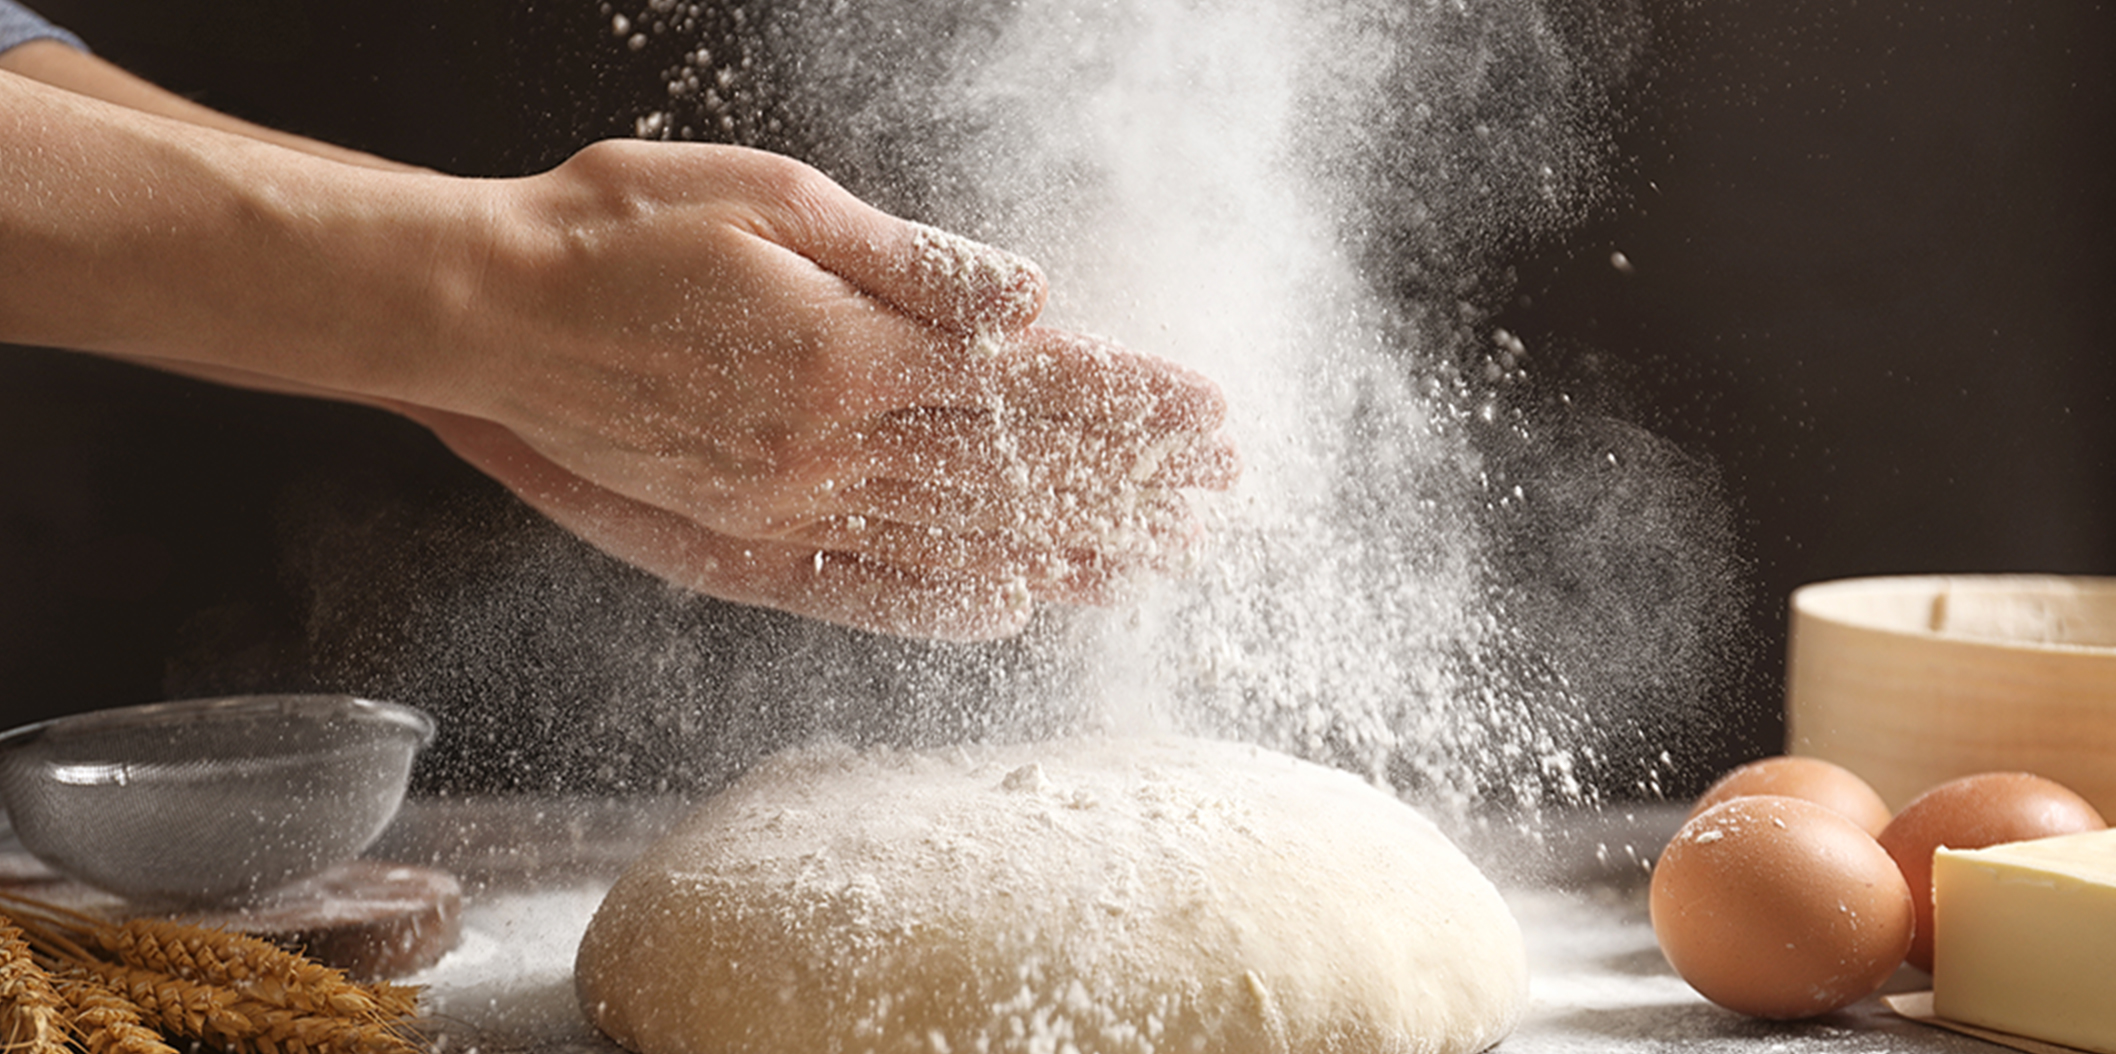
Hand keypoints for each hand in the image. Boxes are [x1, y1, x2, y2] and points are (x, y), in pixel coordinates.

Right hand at [404, 141, 1236, 637]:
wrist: (482, 313)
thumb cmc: (619, 232)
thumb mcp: (774, 203)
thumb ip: (910, 265)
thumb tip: (1029, 301)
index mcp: (847, 356)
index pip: (1026, 392)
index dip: (1127, 405)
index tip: (1208, 415)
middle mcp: (827, 451)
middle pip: (1010, 478)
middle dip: (1124, 485)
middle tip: (1214, 494)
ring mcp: (784, 508)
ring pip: (955, 542)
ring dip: (1065, 551)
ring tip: (1152, 558)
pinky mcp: (743, 539)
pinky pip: (864, 589)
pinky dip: (947, 603)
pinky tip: (1014, 605)